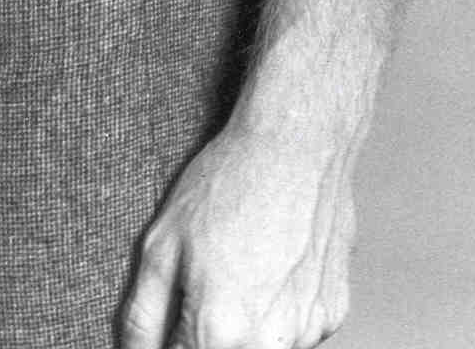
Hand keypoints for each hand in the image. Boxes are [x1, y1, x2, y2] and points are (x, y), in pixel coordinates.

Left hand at [120, 114, 356, 348]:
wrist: (297, 145)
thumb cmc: (230, 183)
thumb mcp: (162, 243)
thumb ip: (142, 316)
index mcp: (218, 330)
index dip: (171, 344)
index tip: (174, 325)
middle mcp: (267, 343)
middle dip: (209, 335)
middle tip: (208, 286)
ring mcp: (306, 332)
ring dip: (246, 330)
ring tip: (241, 272)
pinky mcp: (332, 316)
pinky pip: (296, 334)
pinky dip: (279, 314)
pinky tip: (271, 269)